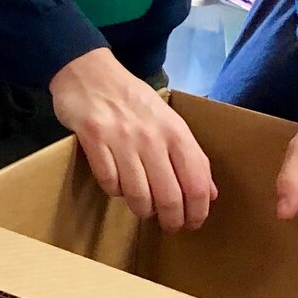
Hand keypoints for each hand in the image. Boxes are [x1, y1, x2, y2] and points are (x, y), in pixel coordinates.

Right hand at [50, 48, 216, 231]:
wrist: (89, 71)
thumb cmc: (132, 99)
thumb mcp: (169, 121)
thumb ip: (190, 156)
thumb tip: (209, 194)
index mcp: (176, 132)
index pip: (196, 183)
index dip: (197, 212)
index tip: (192, 223)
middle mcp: (152, 136)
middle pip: (169, 196)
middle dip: (171, 220)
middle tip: (168, 225)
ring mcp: (121, 138)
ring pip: (138, 195)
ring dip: (142, 209)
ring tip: (143, 208)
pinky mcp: (94, 138)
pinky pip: (109, 182)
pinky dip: (114, 191)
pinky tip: (116, 184)